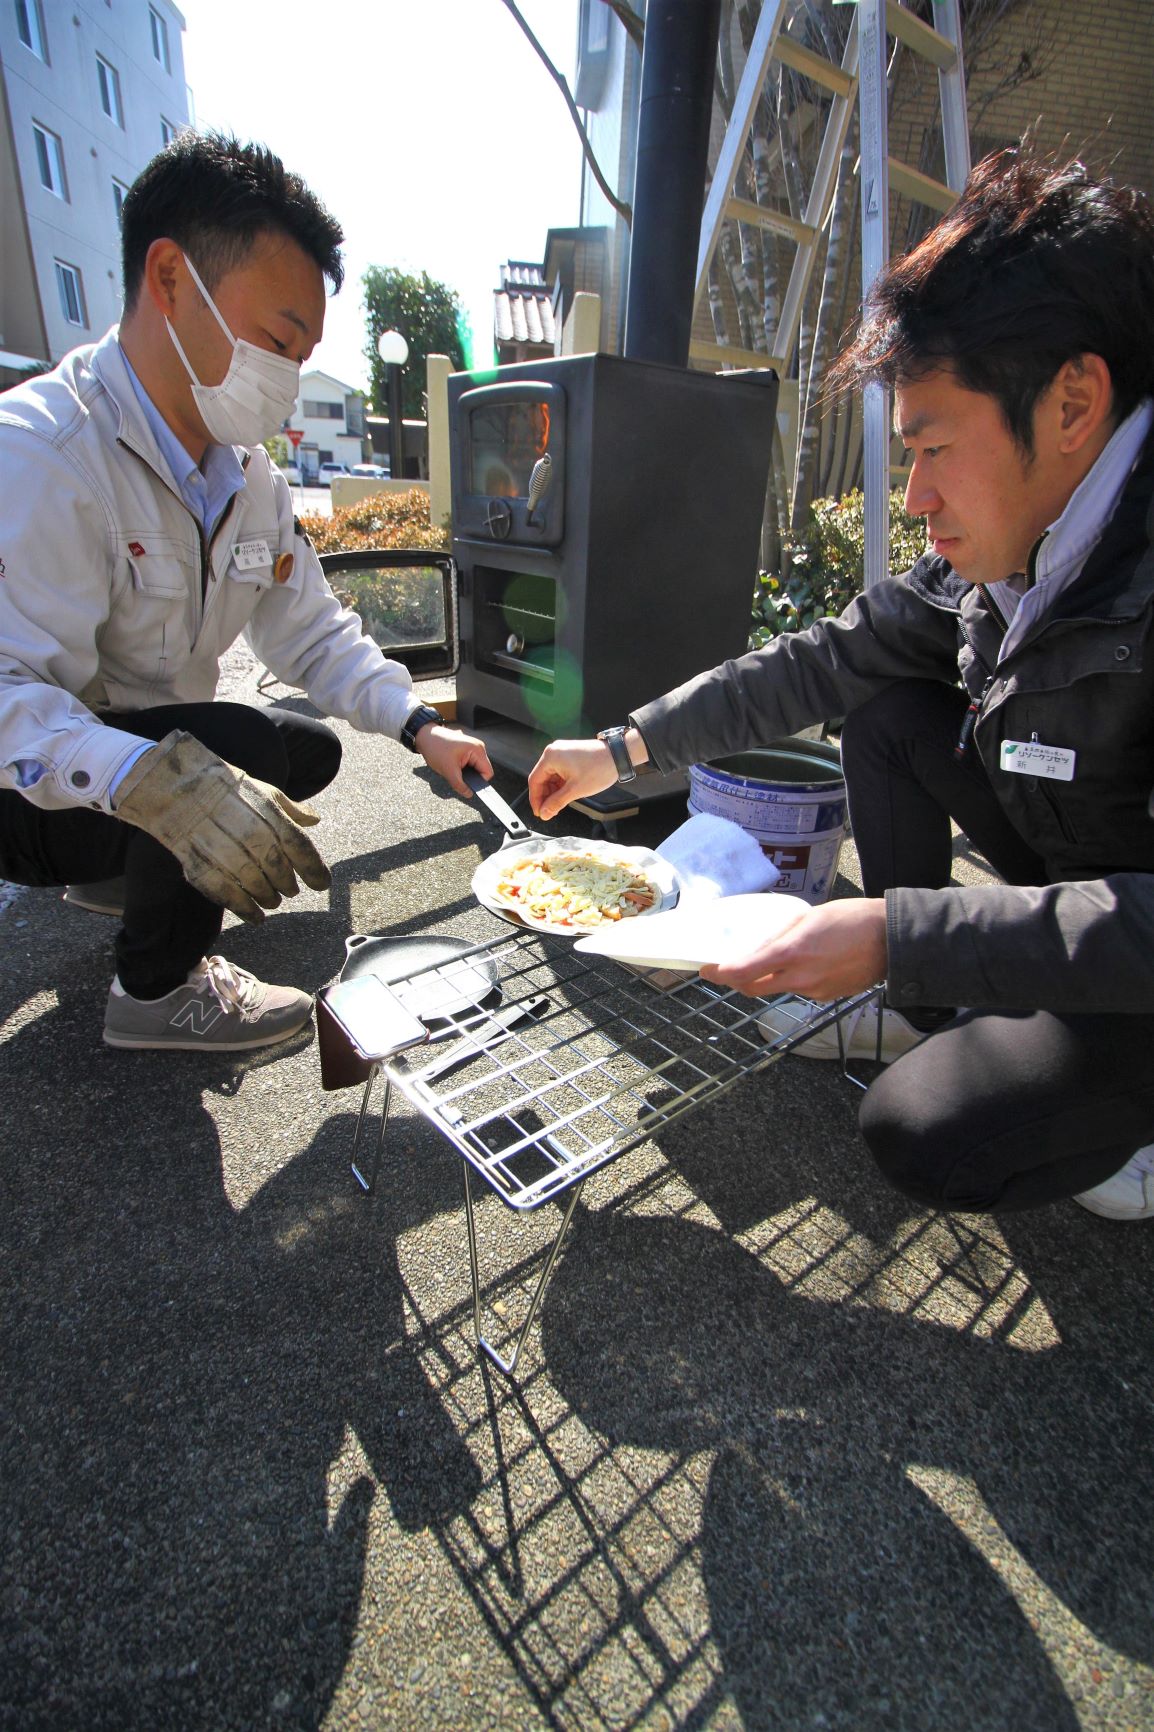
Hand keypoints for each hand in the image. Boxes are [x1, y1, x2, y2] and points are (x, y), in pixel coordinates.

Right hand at [114, 730, 331, 922]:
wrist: (177, 788)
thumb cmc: (226, 789)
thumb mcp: (264, 792)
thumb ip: (291, 810)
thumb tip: (315, 820)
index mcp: (270, 816)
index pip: (301, 849)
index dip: (314, 870)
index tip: (321, 884)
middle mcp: (252, 836)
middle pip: (281, 872)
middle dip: (288, 885)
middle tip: (290, 890)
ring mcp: (227, 853)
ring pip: (258, 888)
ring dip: (269, 898)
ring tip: (272, 900)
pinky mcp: (204, 868)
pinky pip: (231, 897)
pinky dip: (247, 910)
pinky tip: (255, 916)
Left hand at [416, 724, 493, 796]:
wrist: (425, 736)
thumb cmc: (435, 747)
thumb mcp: (448, 770)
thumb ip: (460, 785)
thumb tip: (469, 794)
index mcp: (477, 750)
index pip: (488, 773)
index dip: (479, 782)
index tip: (468, 787)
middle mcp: (478, 747)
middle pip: (482, 770)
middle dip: (470, 777)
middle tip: (456, 776)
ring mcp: (472, 747)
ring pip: (475, 768)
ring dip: (465, 772)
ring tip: (452, 769)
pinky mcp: (467, 749)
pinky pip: (470, 763)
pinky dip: (462, 768)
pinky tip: (453, 765)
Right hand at [528, 739, 616, 820]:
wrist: (618, 756)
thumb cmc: (599, 768)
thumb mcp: (575, 790)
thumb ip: (556, 803)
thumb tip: (544, 813)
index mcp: (550, 757)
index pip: (534, 781)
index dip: (536, 799)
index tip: (539, 812)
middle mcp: (553, 752)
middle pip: (541, 779)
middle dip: (545, 796)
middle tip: (550, 812)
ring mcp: (561, 752)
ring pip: (550, 777)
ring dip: (553, 792)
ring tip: (559, 805)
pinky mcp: (569, 755)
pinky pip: (559, 772)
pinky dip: (560, 785)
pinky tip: (564, 795)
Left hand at [699, 898, 887, 1000]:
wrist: (891, 940)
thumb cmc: (851, 919)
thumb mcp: (807, 918)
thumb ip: (779, 936)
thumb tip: (756, 950)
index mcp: (791, 953)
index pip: (743, 972)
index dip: (720, 974)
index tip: (707, 970)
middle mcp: (799, 978)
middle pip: (754, 988)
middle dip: (738, 980)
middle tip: (730, 968)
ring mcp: (814, 991)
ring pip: (777, 989)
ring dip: (769, 977)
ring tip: (779, 957)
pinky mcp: (827, 997)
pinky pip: (800, 990)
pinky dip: (794, 979)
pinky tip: (809, 962)